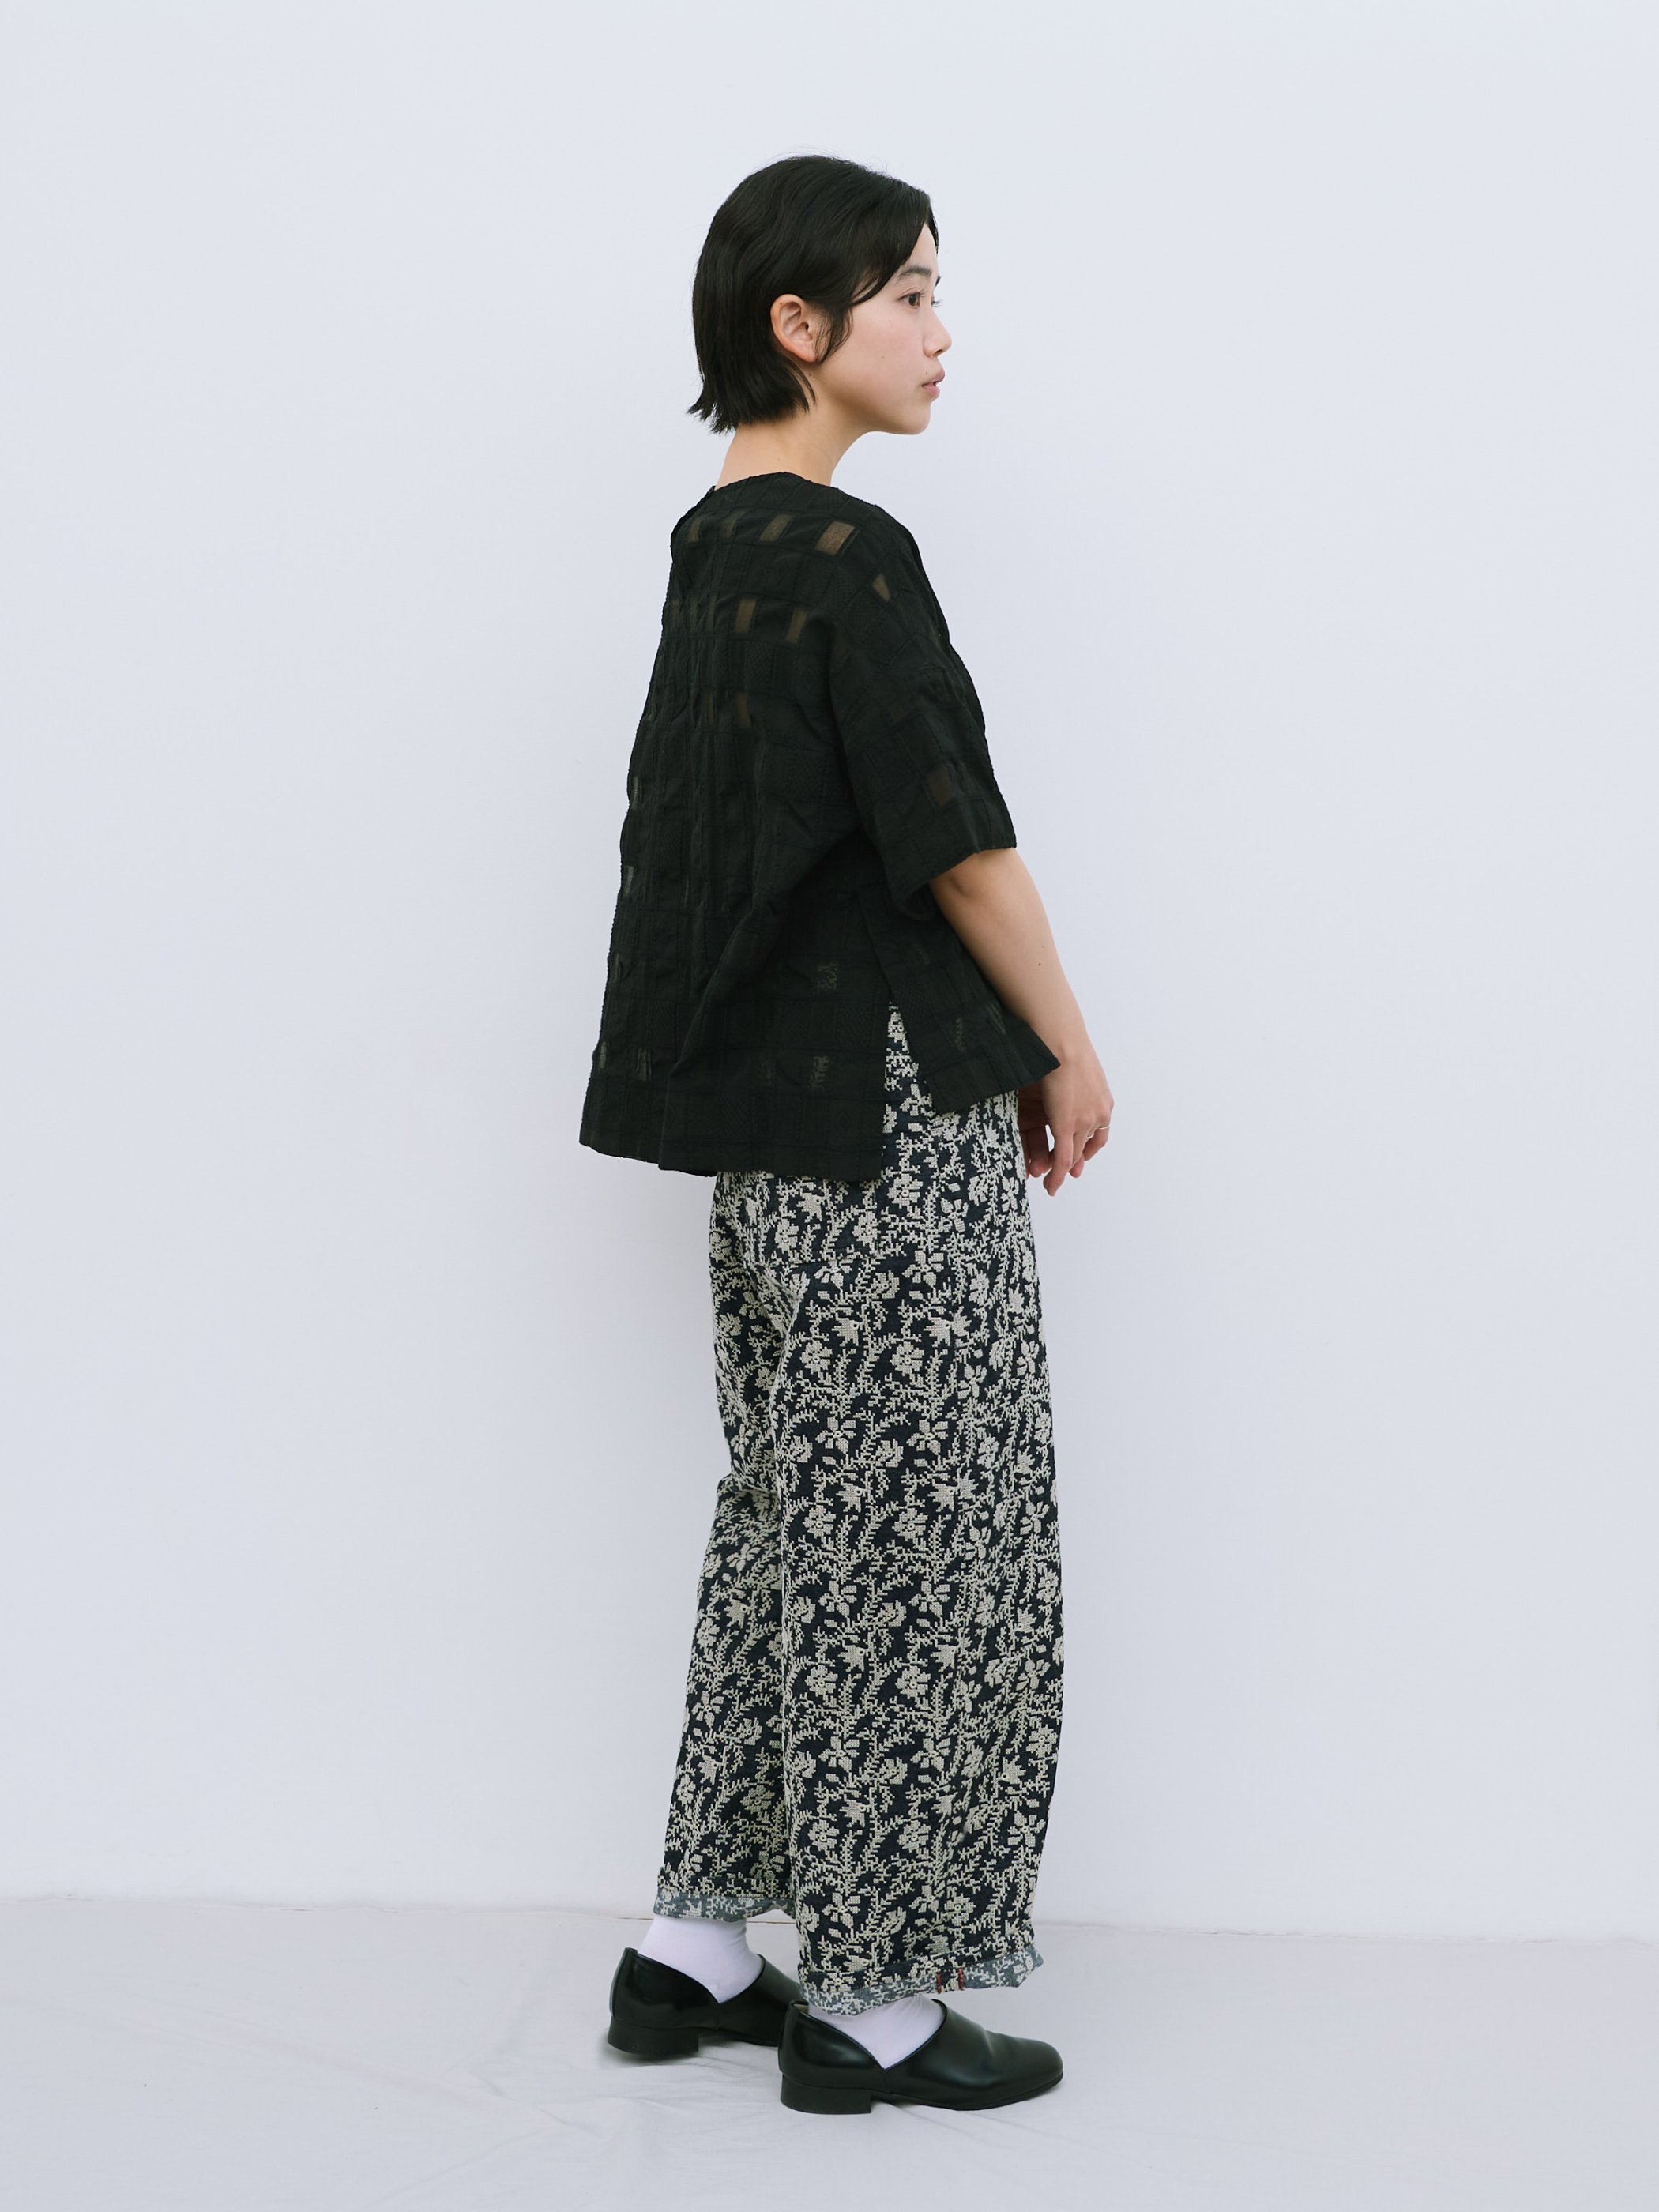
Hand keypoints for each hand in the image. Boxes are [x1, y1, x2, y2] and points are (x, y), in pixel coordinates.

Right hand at [1017, 1046, 1114, 1195]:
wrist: (1061, 1039)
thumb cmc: (1060, 1043)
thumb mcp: (1071, 1066)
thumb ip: (1069, 1080)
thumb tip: (1058, 1077)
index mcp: (1102, 1099)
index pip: (1099, 1130)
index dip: (1089, 1146)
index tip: (1081, 1155)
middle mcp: (1099, 1113)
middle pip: (1086, 1145)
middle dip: (1075, 1161)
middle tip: (1068, 1174)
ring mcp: (1085, 1121)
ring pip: (1073, 1153)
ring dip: (1062, 1171)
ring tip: (1053, 1182)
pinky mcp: (1067, 1125)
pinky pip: (1063, 1158)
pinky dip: (1057, 1175)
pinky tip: (1051, 1185)